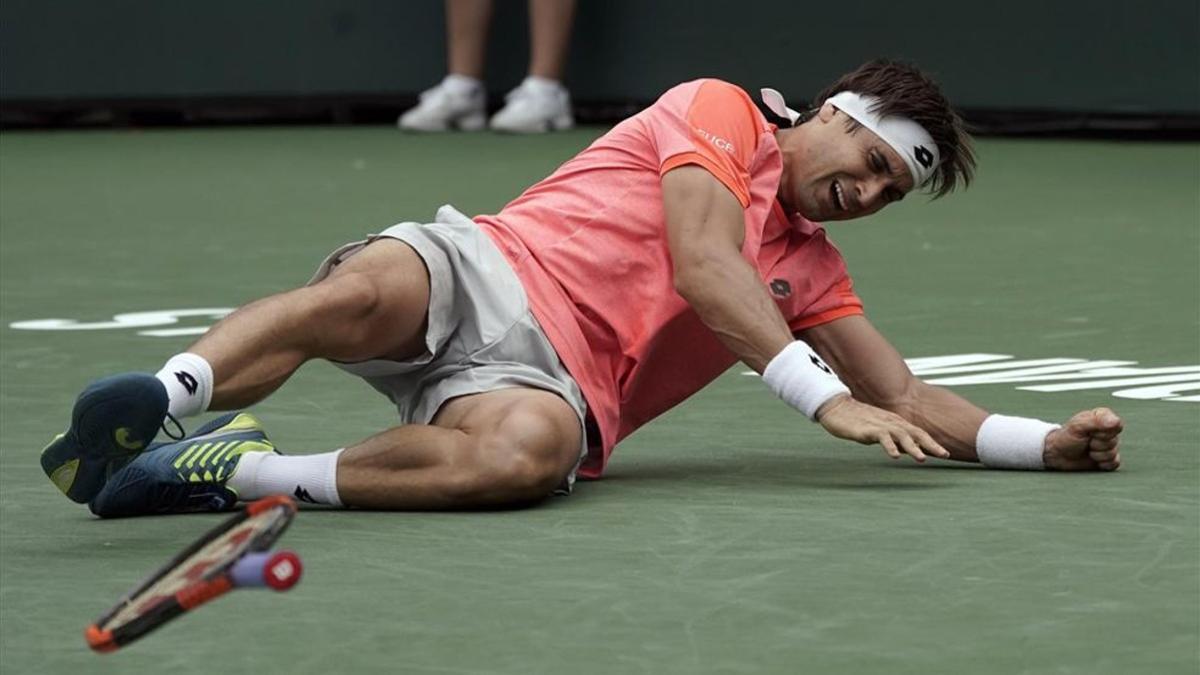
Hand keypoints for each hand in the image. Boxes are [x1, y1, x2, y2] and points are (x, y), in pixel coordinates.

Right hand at [815, 395, 950, 462]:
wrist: (836, 407)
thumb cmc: (856, 420)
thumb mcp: (878, 430)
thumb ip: (892, 438)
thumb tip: (904, 449)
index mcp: (895, 423)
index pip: (918, 432)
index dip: (932, 442)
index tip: (945, 454)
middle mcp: (891, 422)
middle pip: (915, 433)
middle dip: (931, 444)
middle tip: (944, 455)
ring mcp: (880, 425)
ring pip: (902, 435)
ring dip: (913, 447)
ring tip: (922, 459)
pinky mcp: (867, 429)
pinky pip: (882, 437)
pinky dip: (890, 446)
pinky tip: (895, 456)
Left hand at [1043, 407, 1122, 470]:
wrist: (1058, 455)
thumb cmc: (1066, 437)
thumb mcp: (1078, 426)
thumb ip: (1097, 421)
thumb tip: (1116, 421)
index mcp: (1102, 417)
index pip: (1116, 425)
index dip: (1102, 431)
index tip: (1089, 432)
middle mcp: (1108, 430)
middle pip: (1114, 441)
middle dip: (1097, 444)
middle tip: (1085, 441)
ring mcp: (1109, 445)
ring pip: (1113, 453)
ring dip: (1097, 454)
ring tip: (1087, 449)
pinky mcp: (1108, 459)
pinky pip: (1114, 463)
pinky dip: (1102, 463)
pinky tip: (1093, 459)